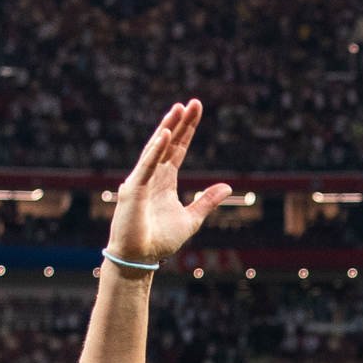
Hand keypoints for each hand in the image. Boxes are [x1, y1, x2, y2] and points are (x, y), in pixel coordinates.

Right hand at [106, 99, 231, 264]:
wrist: (140, 259)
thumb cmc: (160, 240)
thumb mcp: (192, 218)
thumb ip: (207, 201)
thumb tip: (228, 186)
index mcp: (165, 181)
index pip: (179, 150)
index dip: (188, 130)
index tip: (196, 110)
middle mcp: (152, 176)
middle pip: (169, 144)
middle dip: (180, 123)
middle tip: (192, 103)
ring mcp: (141, 181)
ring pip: (156, 149)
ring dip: (167, 129)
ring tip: (178, 109)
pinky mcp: (133, 191)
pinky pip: (146, 166)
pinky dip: (156, 151)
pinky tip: (166, 135)